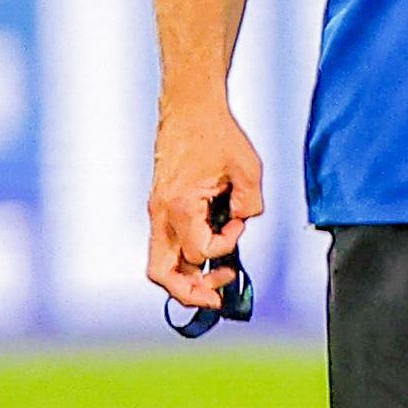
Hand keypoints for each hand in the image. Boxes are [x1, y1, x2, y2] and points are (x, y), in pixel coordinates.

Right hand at [146, 104, 263, 304]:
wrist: (190, 108)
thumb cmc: (216, 134)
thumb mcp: (248, 169)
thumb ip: (250, 205)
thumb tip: (242, 223)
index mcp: (179, 206)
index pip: (201, 252)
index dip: (226, 247)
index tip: (238, 225)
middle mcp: (161, 214)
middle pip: (162, 273)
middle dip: (189, 292)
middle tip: (217, 299)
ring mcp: (157, 212)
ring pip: (160, 264)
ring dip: (186, 279)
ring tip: (214, 283)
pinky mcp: (161, 207)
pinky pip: (166, 245)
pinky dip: (184, 258)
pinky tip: (207, 255)